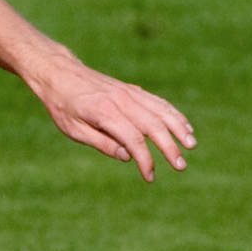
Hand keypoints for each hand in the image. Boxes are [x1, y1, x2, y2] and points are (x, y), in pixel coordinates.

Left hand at [27, 54, 194, 181]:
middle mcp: (121, 101)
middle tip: (180, 166)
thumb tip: (127, 157)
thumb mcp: (74, 130)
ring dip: (178, 129)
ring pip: (161, 111)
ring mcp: (129, 93)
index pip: (133, 140)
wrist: (60, 74)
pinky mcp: (132, 90)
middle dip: (169, 147)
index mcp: (104, 113)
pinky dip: (173, 114)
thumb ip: (102, 143)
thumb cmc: (63, 106)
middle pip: (153, 126)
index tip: (149, 177)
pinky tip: (184, 127)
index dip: (145, 160)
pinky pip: (158, 102)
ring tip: (191, 145)